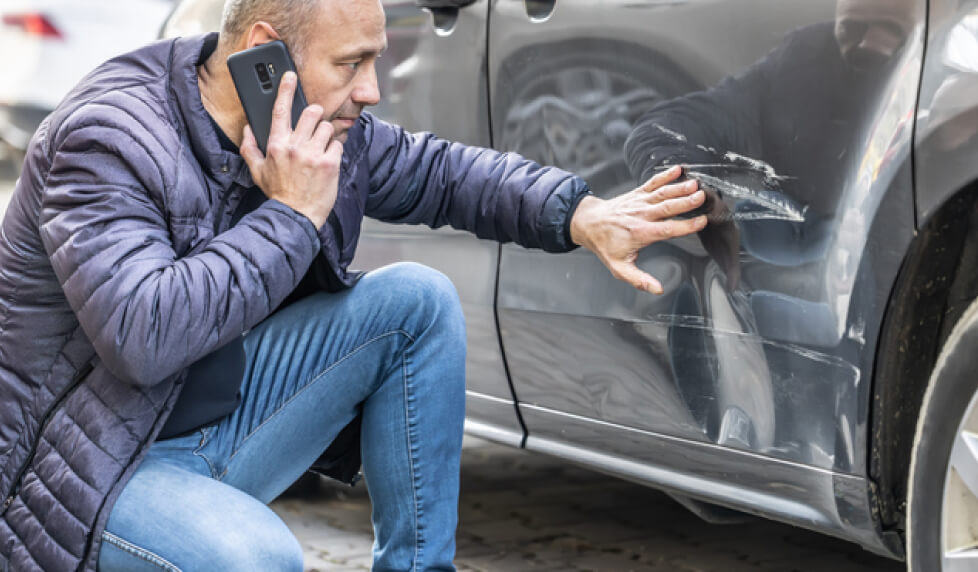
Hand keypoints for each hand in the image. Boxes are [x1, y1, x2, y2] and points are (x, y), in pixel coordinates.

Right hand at [240, 72, 341, 228]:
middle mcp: (295, 146)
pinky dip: (335, 150)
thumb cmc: (278, 194)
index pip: (280, 110)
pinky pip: (338, 144)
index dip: (285, 90)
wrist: (296, 216)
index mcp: (276, 145)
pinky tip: (327, 161)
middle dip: (315, 115)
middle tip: (313, 126)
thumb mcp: (256, 171)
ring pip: (327, 127)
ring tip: (320, 148)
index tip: (290, 76)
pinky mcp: (330, 164)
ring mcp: (314, 154)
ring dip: (325, 134)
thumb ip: (249, 147)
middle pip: (312, 112)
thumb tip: (248, 128)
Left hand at [569, 165, 707, 293]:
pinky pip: (652, 182)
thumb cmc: (605, 244)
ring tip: (696, 184)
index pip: (667, 229)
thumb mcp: (619, 267)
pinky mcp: (637, 193)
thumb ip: (639, 279)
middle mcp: (641, 215)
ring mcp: (639, 202)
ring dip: (679, 188)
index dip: (685, 225)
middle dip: (685, 202)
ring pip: (662, 193)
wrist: (588, 223)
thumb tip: (657, 289)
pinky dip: (665, 175)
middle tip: (702, 197)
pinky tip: (678, 169)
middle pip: (667, 207)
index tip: (701, 221)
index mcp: (640, 233)